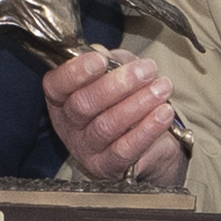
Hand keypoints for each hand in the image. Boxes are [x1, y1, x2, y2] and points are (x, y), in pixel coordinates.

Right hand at [42, 48, 186, 189]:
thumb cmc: (126, 101)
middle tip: (147, 70)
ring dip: (138, 104)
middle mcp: (68, 126)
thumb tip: (101, 52)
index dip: (76, 72)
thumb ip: (109, 60)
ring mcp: (86, 150)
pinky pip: (125, 150)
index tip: (101, 59)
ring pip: (106, 126)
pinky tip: (164, 112)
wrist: (149, 143)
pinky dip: (147, 129)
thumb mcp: (117, 73)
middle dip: (118, 84)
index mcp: (62, 99)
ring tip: (162, 88)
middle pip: (83, 105)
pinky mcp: (107, 167)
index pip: (56, 84)